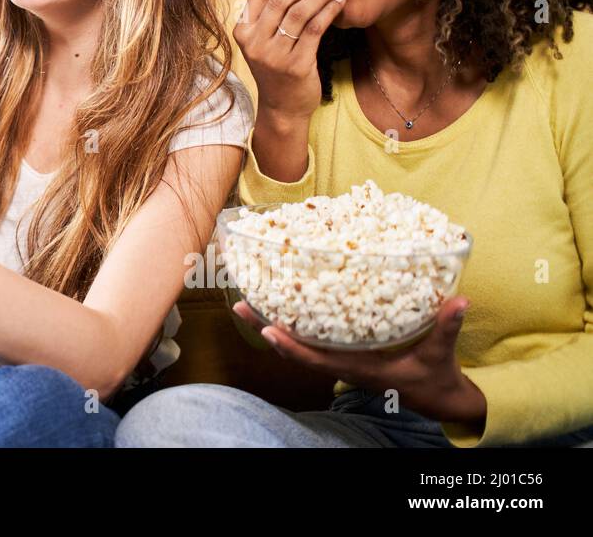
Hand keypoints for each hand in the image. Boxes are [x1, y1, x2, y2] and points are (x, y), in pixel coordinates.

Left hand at [233, 296, 486, 423]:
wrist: (439, 400)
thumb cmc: (435, 378)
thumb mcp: (441, 353)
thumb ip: (447, 326)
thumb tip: (460, 300)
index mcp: (361, 369)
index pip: (319, 361)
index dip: (293, 348)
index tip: (269, 331)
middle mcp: (344, 366)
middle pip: (297, 350)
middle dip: (267, 329)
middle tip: (239, 306)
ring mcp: (341, 362)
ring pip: (299, 345)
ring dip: (273, 326)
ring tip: (247, 302)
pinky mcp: (344, 355)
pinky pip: (311, 342)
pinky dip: (292, 327)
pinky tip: (278, 308)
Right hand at [234, 0, 346, 120]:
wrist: (282, 107)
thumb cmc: (277, 69)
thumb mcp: (263, 41)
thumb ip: (271, 15)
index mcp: (243, 31)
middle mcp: (254, 42)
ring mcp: (274, 55)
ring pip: (300, 12)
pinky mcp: (296, 65)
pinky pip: (315, 29)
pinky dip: (329, 11)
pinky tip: (339, 3)